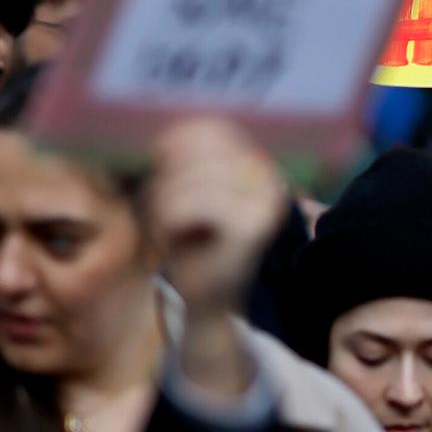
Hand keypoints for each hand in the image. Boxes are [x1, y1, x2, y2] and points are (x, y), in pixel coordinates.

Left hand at [146, 119, 287, 321]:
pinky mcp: (252, 228)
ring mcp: (266, 202)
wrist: (209, 302)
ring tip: (166, 230)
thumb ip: (188, 158)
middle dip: (167, 182)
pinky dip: (167, 223)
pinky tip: (172, 241)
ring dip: (162, 206)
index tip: (161, 171)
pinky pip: (190, 206)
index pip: (212, 129)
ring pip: (189, 182)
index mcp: (260, 164)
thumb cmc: (194, 243)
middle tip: (161, 214)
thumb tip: (166, 136)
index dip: (175, 145)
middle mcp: (271, 178)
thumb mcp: (191, 190)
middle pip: (197, 154)